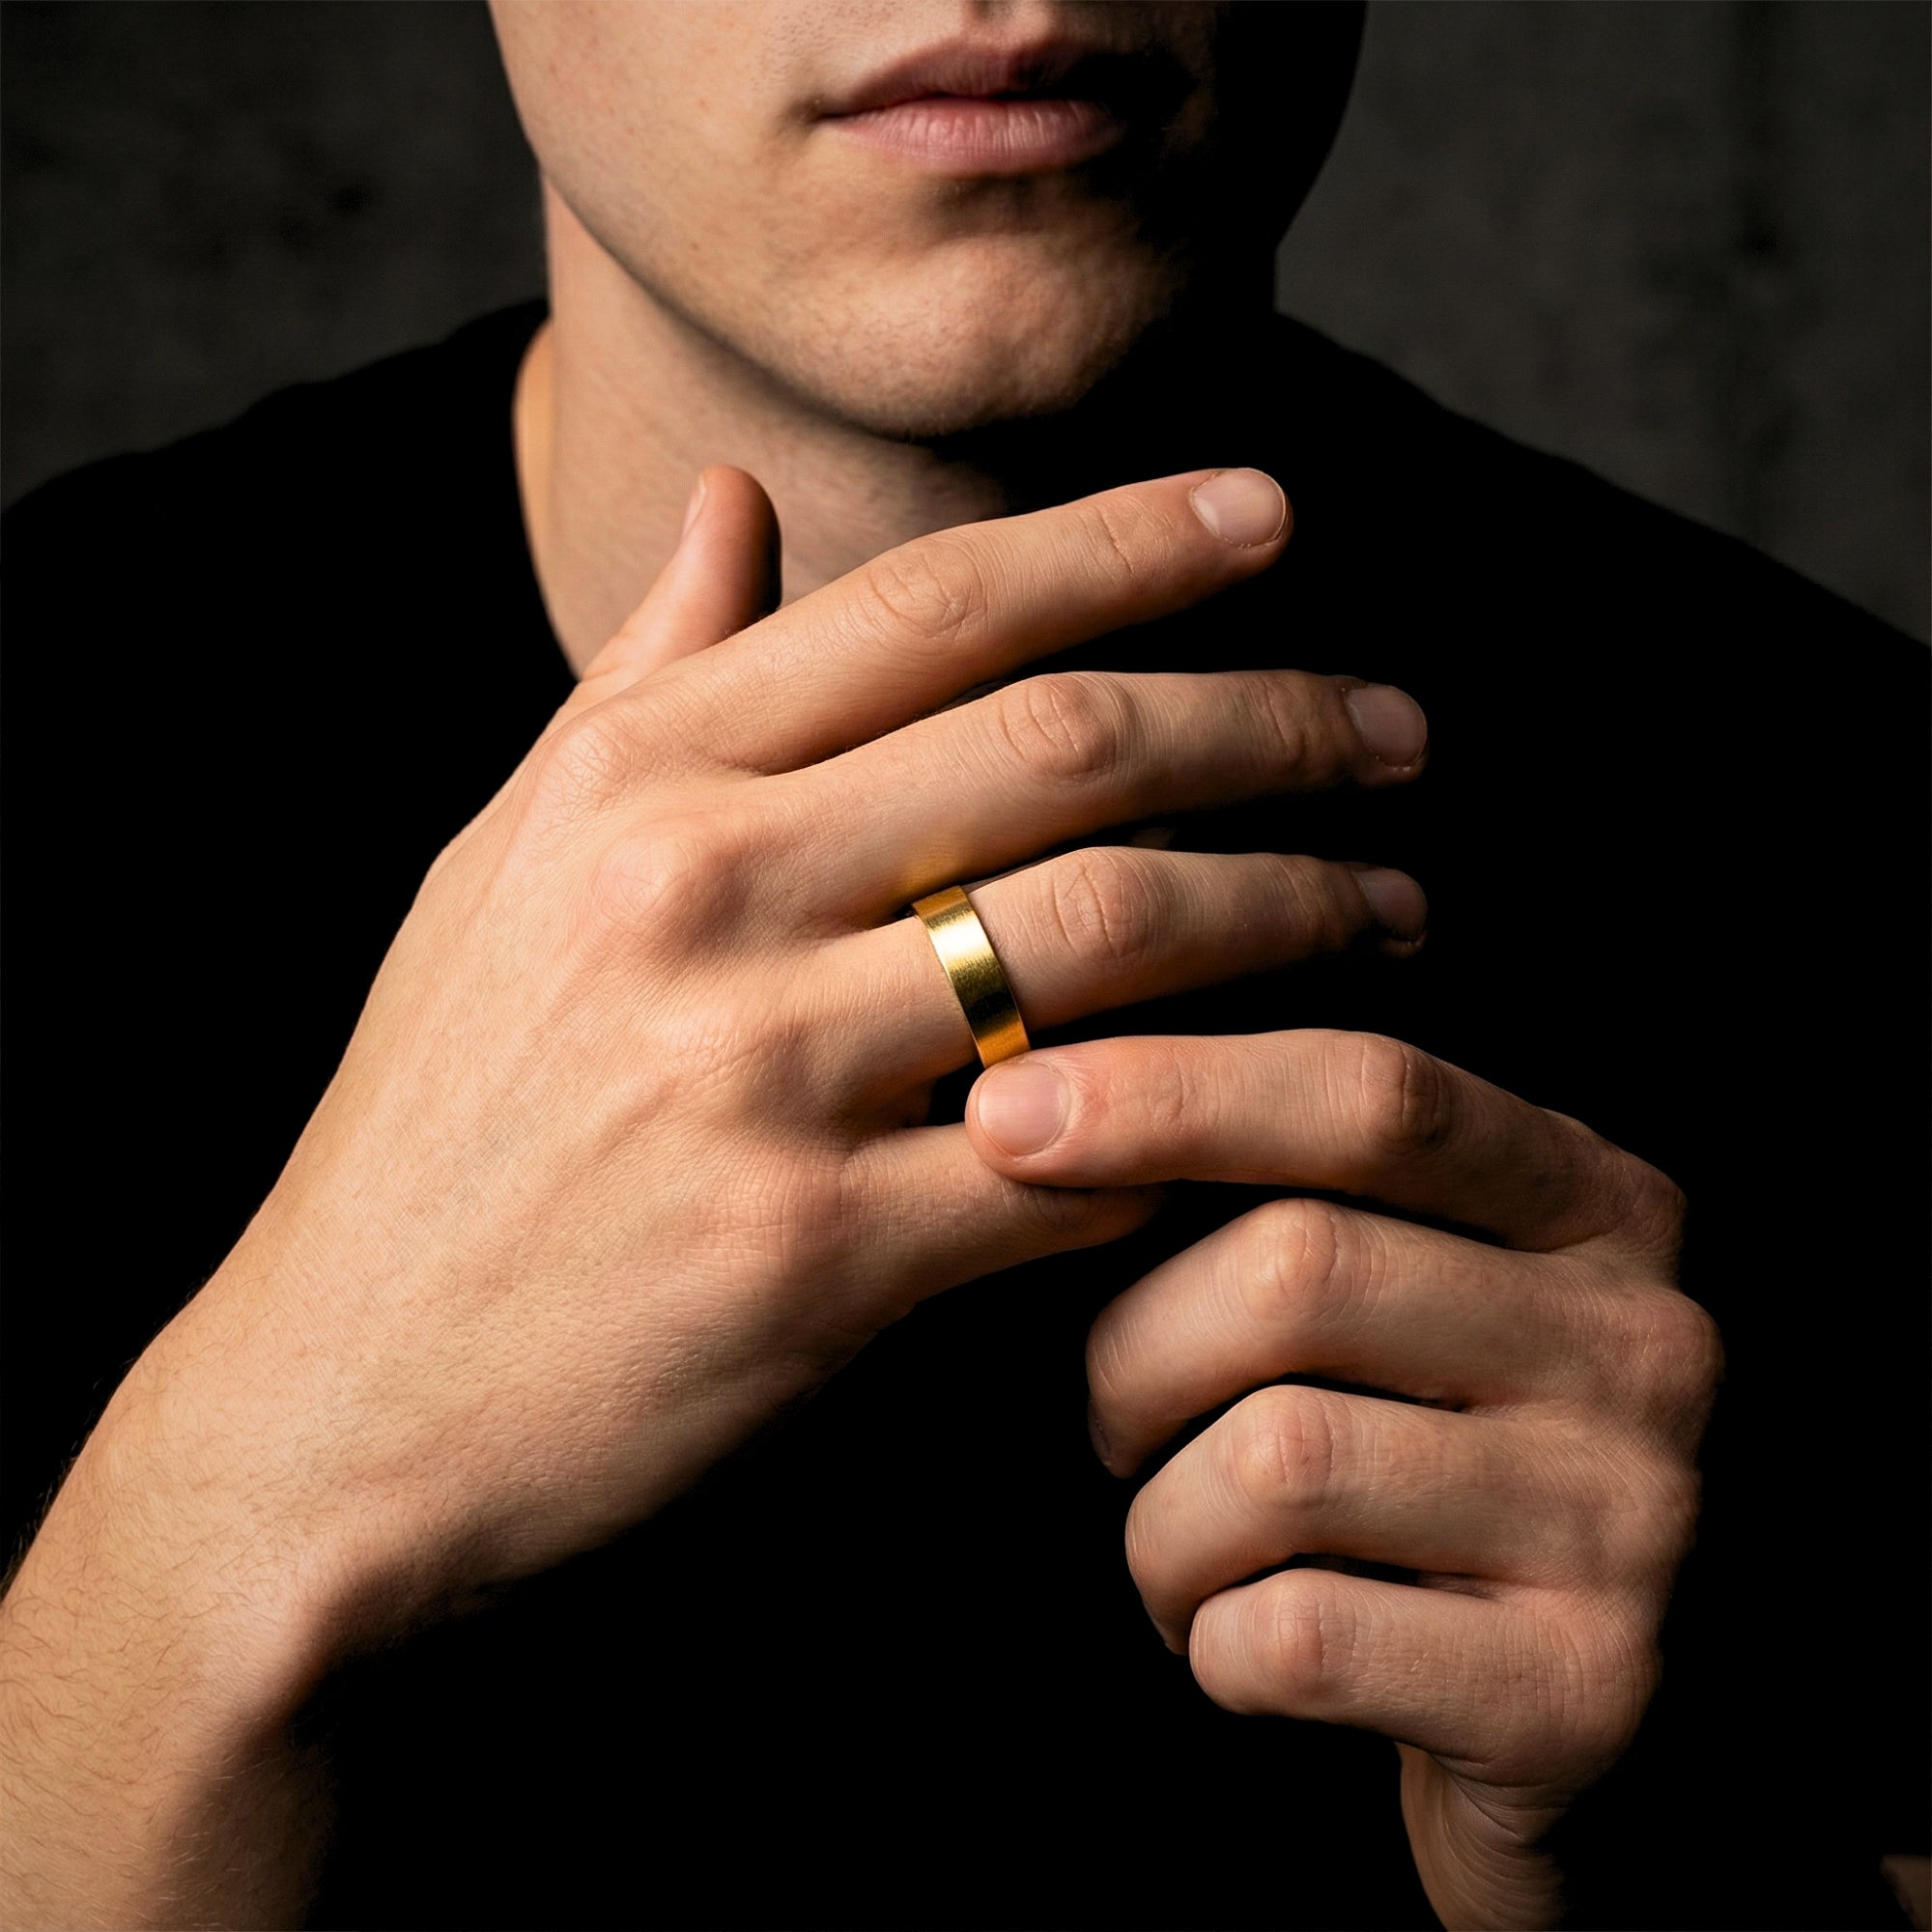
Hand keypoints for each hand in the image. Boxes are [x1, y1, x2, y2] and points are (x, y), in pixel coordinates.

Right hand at [1, 467, 1430, 1921]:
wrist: (338, 1407)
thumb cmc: (437, 1126)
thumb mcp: (501, 867)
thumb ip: (638, 676)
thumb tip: (738, 498)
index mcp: (630, 784)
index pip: (930, 603)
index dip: (1130, 540)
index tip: (1275, 512)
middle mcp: (695, 897)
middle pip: (1062, 748)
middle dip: (1274, 720)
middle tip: (1403, 730)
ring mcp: (756, 1078)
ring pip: (1110, 939)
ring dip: (1292, 909)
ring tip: (1399, 904)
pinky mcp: (814, 1261)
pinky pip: (1084, 1158)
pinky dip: (1212, 1119)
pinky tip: (1295, 1097)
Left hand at [966, 1030, 1718, 1929]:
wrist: (1552, 1711)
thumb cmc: (1410, 1452)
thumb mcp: (1391, 1283)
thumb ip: (1280, 1180)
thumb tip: (1035, 1099)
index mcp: (1593, 1198)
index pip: (1372, 1095)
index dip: (1169, 1090)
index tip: (1002, 1115)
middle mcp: (1645, 1338)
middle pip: (1295, 1270)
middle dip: (1133, 1353)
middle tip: (1115, 1422)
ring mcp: (1634, 1517)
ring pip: (1274, 1460)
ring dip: (1162, 1525)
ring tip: (1186, 1552)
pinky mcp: (1582, 1688)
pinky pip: (1293, 1637)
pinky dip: (1211, 1643)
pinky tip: (1242, 1641)